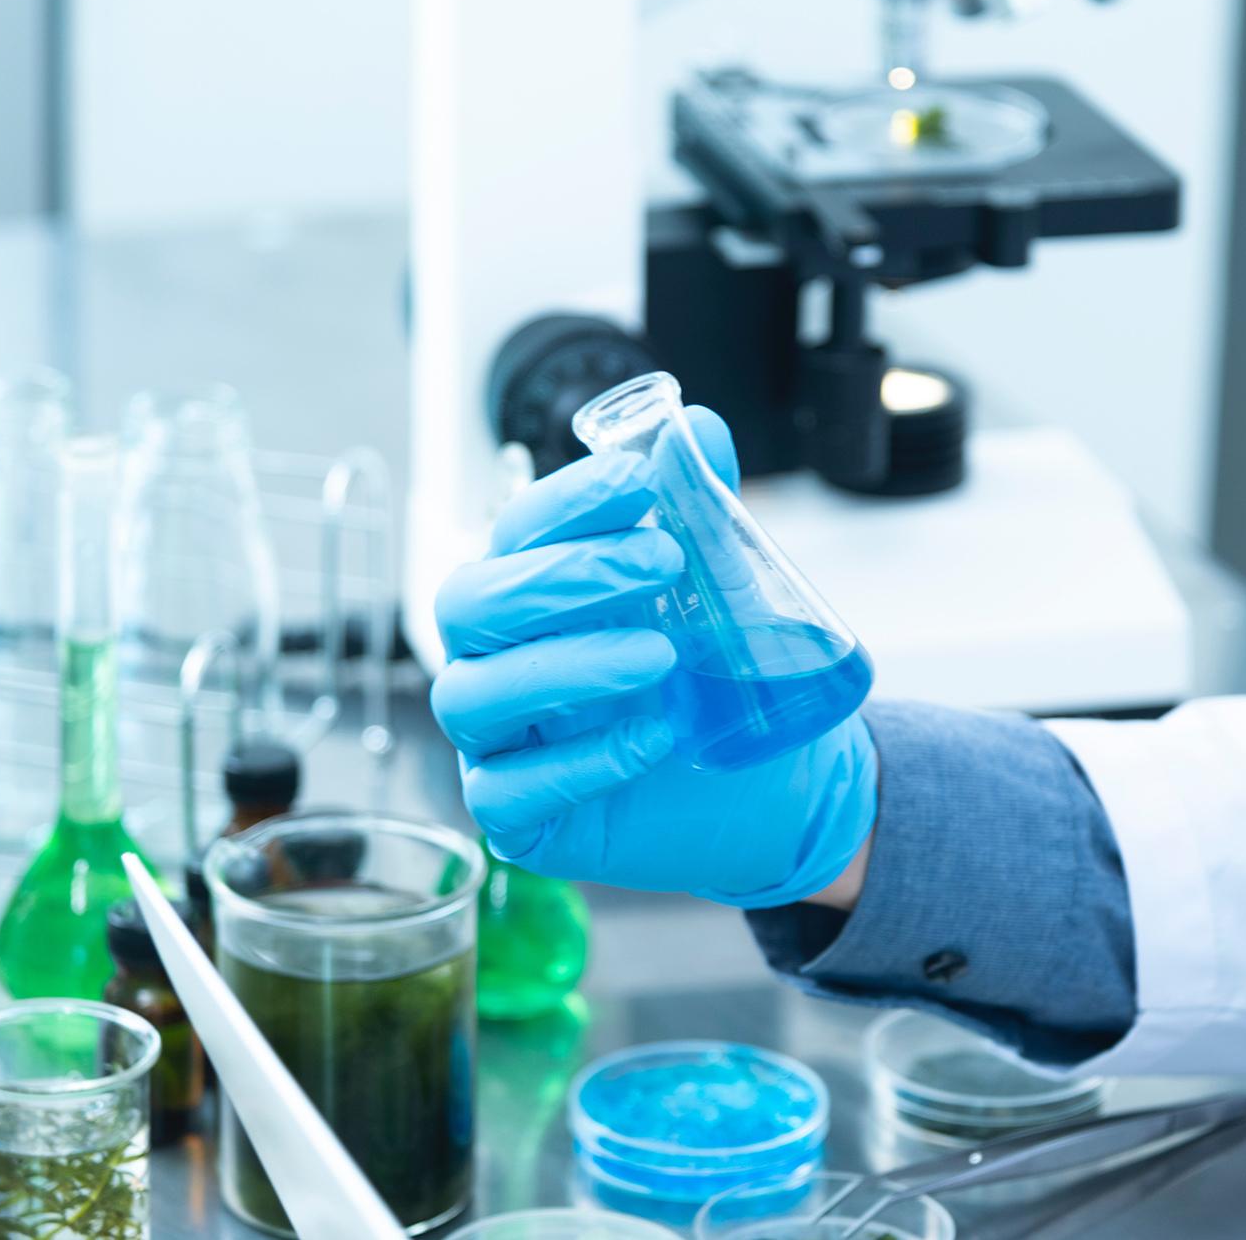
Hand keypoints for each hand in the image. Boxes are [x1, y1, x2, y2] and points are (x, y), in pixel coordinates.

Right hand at [431, 407, 877, 909]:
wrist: (775, 785)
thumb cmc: (720, 678)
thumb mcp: (723, 587)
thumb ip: (702, 507)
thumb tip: (696, 427)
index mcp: (529, 592)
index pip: (514, 532)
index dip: (567, 501)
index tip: (640, 481)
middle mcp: (495, 659)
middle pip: (470, 603)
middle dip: (564, 576)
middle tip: (663, 563)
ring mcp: (496, 741)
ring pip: (472, 694)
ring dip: (567, 665)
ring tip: (662, 654)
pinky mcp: (516, 817)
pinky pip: (508, 790)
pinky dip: (579, 761)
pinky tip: (652, 739)